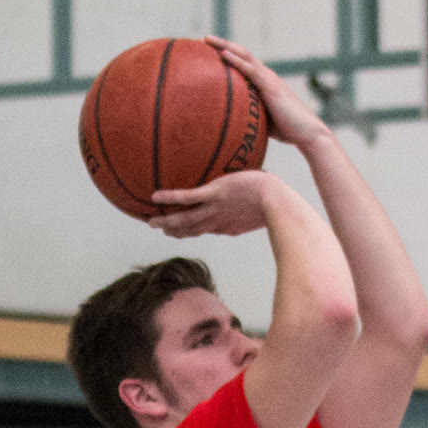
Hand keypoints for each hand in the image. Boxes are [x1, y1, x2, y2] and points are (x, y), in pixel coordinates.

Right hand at [148, 171, 294, 236]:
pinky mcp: (215, 195)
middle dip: (175, 230)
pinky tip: (155, 197)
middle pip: (192, 228)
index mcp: (228, 226)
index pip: (205, 229)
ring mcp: (215, 208)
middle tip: (160, 230)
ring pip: (185, 218)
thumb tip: (257, 197)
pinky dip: (171, 198)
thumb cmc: (276, 200)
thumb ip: (255, 205)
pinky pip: (188, 198)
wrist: (277, 200)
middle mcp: (218, 220)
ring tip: (150, 221)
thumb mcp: (263, 206)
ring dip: (167, 221)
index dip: (191, 231)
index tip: (180, 233)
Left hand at [205, 36, 328, 150]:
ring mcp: (269, 79)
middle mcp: (266, 76)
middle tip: (203, 39)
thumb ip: (251, 116)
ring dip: (225, 46)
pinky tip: (223, 55)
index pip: (244, 63)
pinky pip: (250, 70)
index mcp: (265, 82)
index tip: (210, 51)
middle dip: (222, 44)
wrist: (308, 133)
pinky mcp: (271, 86)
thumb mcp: (264, 121)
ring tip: (207, 40)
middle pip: (241, 53)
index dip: (228, 55)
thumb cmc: (289, 130)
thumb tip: (235, 125)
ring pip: (244, 56)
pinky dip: (236, 61)